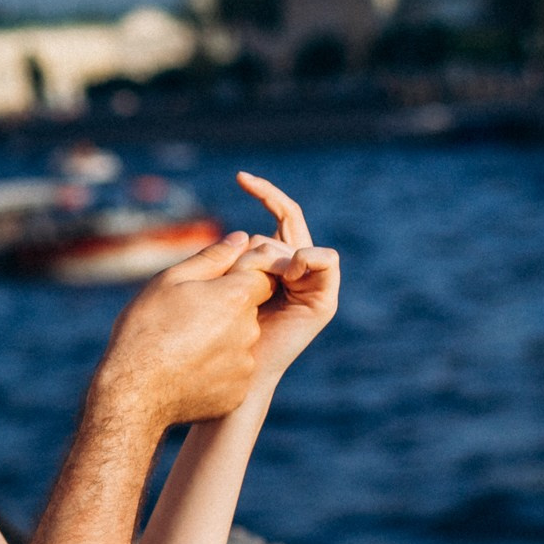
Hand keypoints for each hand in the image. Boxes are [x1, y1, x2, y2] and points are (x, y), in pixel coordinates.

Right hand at [91, 232, 271, 429]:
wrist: (135, 391)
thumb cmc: (147, 328)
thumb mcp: (170, 281)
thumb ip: (212, 258)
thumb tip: (241, 238)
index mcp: (236, 297)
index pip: (260, 277)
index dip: (238, 278)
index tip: (212, 288)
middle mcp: (249, 331)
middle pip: (248, 311)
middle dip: (225, 310)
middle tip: (185, 318)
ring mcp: (245, 364)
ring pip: (240, 343)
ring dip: (220, 341)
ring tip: (182, 347)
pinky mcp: (237, 391)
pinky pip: (232, 373)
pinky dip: (216, 370)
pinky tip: (186, 370)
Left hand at [232, 172, 341, 380]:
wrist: (233, 368)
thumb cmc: (217, 327)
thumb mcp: (222, 280)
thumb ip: (233, 256)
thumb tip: (243, 235)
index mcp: (272, 259)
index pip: (277, 215)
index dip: (264, 192)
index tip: (240, 176)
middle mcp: (295, 268)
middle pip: (288, 222)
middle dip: (268, 217)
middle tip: (243, 257)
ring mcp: (310, 282)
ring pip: (297, 242)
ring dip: (274, 255)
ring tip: (259, 281)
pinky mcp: (323, 300)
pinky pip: (326, 260)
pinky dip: (307, 259)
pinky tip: (289, 272)